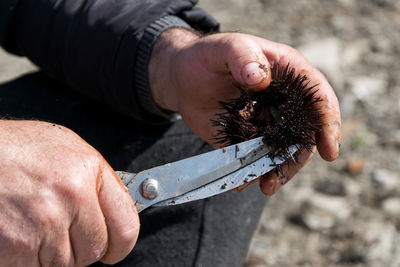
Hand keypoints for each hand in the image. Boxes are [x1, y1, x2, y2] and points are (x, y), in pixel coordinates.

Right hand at [0, 121, 138, 265]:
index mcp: (87, 170)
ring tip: (29, 222)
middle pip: (93, 250)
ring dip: (48, 253)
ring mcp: (44, 223)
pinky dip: (26, 260)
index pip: (126, 225)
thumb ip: (93, 182)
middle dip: (78, 247)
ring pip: (64, 263)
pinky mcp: (17, 247)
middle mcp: (71, 196)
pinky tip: (16, 233)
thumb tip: (112, 209)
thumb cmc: (12, 150)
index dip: (120, 243)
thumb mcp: (63, 150)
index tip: (114, 248)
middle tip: (57, 227)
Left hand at [149, 29, 340, 195]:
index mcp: (289, 74)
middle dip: (296, 158)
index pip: (318, 97)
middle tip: (280, 177)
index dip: (328, 123)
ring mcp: (267, 122)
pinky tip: (242, 183)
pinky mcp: (249, 138)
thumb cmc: (208, 56)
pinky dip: (253, 172)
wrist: (183, 78)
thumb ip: (243, 56)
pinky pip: (258, 158)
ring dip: (278, 170)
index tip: (329, 150)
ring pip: (283, 151)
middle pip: (305, 133)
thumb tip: (260, 78)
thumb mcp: (226, 47)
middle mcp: (284, 101)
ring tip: (265, 186)